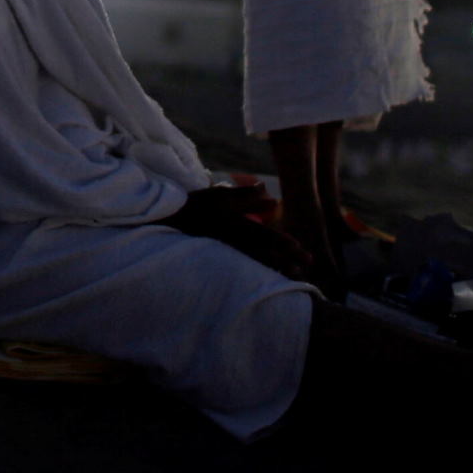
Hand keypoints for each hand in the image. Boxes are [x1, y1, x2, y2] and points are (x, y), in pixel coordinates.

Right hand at [163, 183, 313, 280]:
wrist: (169, 220)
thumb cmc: (198, 205)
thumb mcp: (222, 196)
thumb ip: (248, 197)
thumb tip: (274, 199)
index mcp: (233, 224)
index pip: (263, 235)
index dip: (281, 242)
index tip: (298, 248)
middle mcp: (231, 241)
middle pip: (263, 253)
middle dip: (284, 260)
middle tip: (303, 268)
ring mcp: (226, 252)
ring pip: (255, 263)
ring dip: (275, 268)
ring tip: (294, 274)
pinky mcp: (221, 260)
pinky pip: (244, 268)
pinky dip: (260, 272)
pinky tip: (271, 276)